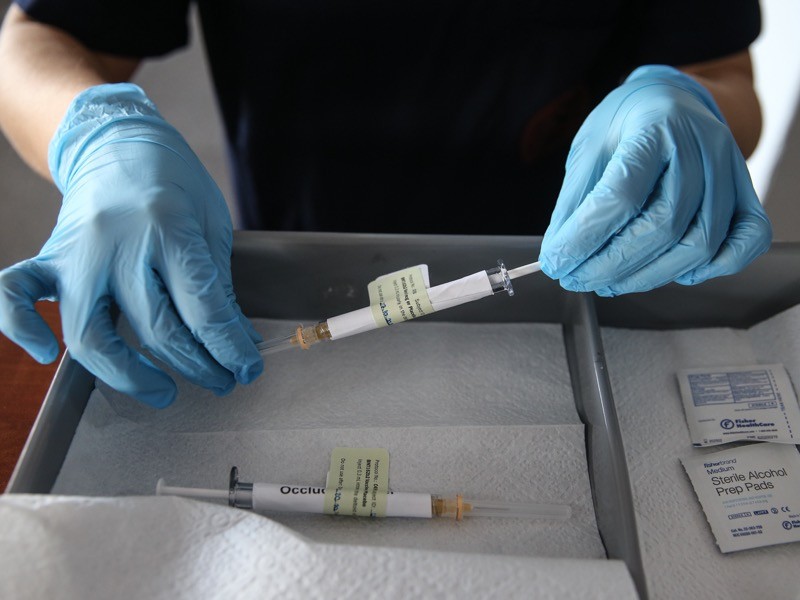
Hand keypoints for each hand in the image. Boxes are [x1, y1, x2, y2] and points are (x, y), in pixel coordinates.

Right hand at [0, 84, 262, 406]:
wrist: (118, 141)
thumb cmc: (174, 182)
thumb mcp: (211, 222)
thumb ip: (218, 283)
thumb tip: (237, 343)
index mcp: (170, 228)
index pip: (203, 309)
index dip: (230, 348)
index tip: (247, 369)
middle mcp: (119, 243)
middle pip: (157, 329)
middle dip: (198, 366)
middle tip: (222, 380)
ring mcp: (77, 252)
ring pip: (90, 334)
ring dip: (129, 376)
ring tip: (166, 392)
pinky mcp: (49, 257)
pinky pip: (15, 294)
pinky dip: (19, 326)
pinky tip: (45, 355)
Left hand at [539, 65, 771, 295]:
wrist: (670, 99)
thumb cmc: (625, 124)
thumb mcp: (588, 149)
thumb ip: (575, 202)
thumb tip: (559, 254)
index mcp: (654, 127)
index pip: (621, 194)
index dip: (584, 237)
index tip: (555, 262)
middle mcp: (701, 147)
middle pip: (662, 226)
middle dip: (610, 265)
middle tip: (576, 278)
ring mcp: (731, 170)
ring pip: (699, 244)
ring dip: (647, 276)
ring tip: (608, 282)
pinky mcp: (747, 192)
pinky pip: (745, 241)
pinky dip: (709, 268)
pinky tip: (671, 273)